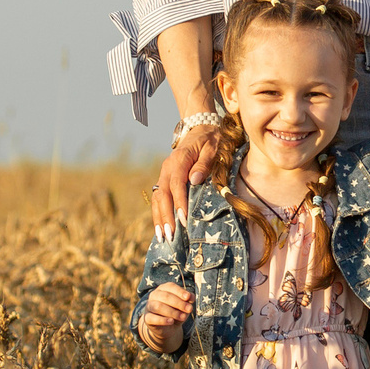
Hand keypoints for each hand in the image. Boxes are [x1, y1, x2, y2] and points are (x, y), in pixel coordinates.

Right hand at [138, 283, 194, 352]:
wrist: (168, 328)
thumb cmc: (176, 312)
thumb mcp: (184, 305)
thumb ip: (188, 300)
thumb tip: (191, 296)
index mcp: (163, 289)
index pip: (170, 287)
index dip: (180, 291)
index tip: (188, 297)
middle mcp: (154, 295)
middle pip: (165, 296)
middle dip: (179, 303)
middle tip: (189, 309)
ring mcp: (149, 306)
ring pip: (158, 306)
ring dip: (172, 312)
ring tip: (183, 317)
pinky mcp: (147, 318)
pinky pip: (152, 318)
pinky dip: (162, 320)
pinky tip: (171, 322)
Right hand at [150, 125, 224, 239]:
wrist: (199, 130)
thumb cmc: (210, 140)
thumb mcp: (212, 148)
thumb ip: (204, 163)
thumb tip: (195, 180)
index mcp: (178, 160)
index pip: (176, 185)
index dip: (179, 203)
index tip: (183, 220)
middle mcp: (167, 168)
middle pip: (163, 195)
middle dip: (165, 216)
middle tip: (170, 236)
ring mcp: (164, 174)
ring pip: (157, 198)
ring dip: (159, 218)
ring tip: (162, 238)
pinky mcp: (165, 180)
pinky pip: (159, 199)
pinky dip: (159, 214)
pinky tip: (161, 229)